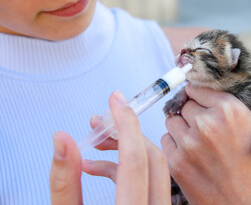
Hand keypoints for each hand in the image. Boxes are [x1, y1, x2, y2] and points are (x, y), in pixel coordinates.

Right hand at [50, 91, 170, 204]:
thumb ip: (64, 182)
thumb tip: (63, 140)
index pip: (135, 161)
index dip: (125, 124)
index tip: (116, 100)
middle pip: (152, 158)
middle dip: (125, 133)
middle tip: (99, 123)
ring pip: (155, 167)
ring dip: (126, 149)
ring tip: (97, 143)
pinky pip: (152, 180)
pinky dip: (127, 169)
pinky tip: (99, 167)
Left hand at [161, 84, 250, 204]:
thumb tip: (228, 84)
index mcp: (230, 110)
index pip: (197, 88)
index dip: (200, 96)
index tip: (201, 103)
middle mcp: (207, 124)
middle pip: (184, 104)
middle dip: (193, 113)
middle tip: (206, 128)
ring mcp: (189, 144)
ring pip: (172, 120)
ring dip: (183, 128)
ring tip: (200, 143)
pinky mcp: (176, 163)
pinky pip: (166, 140)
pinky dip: (176, 145)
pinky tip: (193, 155)